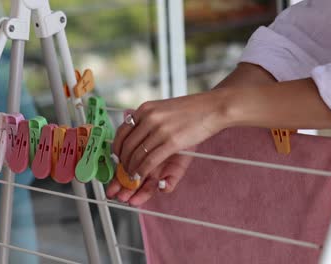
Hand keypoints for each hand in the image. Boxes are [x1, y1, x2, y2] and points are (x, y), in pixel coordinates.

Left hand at [108, 90, 226, 204]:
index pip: (122, 131)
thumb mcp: (163, 109)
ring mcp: (159, 129)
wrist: (214, 108)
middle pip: (127, 145)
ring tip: (131, 177)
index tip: (117, 157)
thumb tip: (132, 131)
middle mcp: (149, 117)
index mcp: (145, 109)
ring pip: (137, 155)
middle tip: (123, 172)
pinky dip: (142, 171)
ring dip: (131, 169)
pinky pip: (149, 160)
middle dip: (123, 163)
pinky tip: (140, 176)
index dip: (117, 148)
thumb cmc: (191, 111)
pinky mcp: (171, 141)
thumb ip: (147, 119)